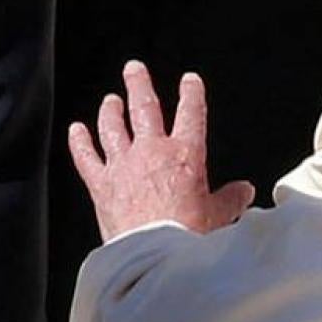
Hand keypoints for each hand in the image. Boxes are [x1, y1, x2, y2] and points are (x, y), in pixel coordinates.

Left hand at [68, 59, 255, 242]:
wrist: (154, 253)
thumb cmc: (187, 233)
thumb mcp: (218, 215)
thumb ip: (231, 199)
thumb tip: (244, 191)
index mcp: (186, 154)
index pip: (191, 113)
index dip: (191, 93)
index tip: (190, 80)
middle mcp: (153, 151)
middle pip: (144, 108)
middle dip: (140, 84)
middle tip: (134, 69)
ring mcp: (124, 165)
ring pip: (113, 127)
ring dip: (110, 110)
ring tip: (110, 100)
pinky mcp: (102, 184)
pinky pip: (86, 157)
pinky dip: (80, 142)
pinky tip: (76, 130)